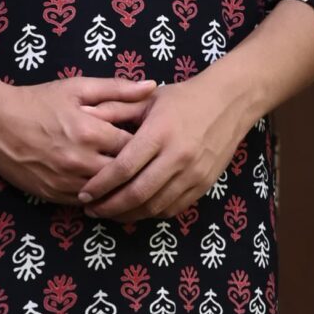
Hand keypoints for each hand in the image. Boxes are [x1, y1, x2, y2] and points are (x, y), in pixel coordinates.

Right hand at [0, 73, 155, 204]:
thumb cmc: (37, 101)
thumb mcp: (77, 88)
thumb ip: (117, 89)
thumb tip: (152, 86)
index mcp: (90, 132)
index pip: (135, 147)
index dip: (147, 145)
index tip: (152, 142)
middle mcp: (80, 160)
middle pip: (124, 174)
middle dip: (137, 170)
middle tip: (147, 165)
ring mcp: (65, 181)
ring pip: (106, 193)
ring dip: (118, 187)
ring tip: (131, 180)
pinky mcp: (53, 194)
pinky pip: (85, 203)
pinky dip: (97, 198)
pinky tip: (105, 190)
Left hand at [81, 64, 251, 220]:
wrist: (229, 103)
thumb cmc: (182, 99)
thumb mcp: (148, 98)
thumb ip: (116, 110)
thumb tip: (83, 115)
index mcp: (160, 132)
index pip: (123, 167)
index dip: (101, 185)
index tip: (84, 194)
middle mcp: (178, 156)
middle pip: (137, 193)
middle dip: (109, 206)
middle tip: (91, 210)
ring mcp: (193, 173)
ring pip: (154, 206)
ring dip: (127, 214)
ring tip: (108, 213)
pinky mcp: (203, 184)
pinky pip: (172, 208)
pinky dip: (150, 213)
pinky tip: (134, 210)